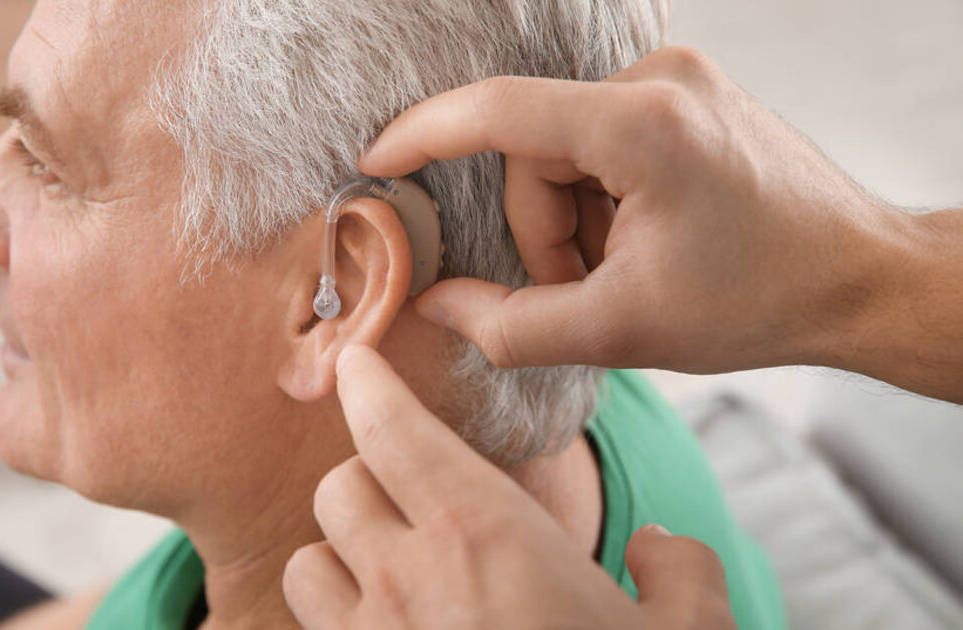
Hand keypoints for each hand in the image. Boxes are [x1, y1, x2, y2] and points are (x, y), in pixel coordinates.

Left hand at [282, 344, 736, 629]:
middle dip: (368, 484)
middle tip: (413, 503)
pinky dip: (339, 624)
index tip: (358, 362)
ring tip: (388, 575)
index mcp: (484, 535)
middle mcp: (408, 582)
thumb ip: (681, 574)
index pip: (390, 429)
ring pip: (306, 566)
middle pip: (337, 491)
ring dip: (338, 559)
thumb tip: (663, 551)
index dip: (367, 384)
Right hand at [360, 46, 910, 376]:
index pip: (498, 111)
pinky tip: (642, 241)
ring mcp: (676, 81)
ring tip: (625, 272)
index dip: (422, 135)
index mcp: (644, 126)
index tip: (375, 162)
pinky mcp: (684, 95)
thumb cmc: (759, 301)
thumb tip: (432, 305)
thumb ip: (509, 326)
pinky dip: (600, 200)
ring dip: (572, 221)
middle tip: (585, 292)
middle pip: (533, 151)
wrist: (859, 278)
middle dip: (542, 232)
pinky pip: (599, 142)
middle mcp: (659, 81)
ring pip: (563, 151)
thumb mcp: (622, 330)